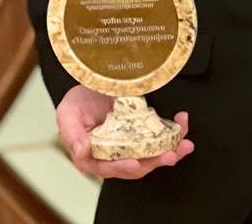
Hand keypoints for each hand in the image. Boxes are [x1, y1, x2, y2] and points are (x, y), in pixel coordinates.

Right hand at [55, 84, 193, 179]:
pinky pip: (159, 138)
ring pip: (151, 155)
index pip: (108, 167)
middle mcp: (113, 155)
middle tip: (171, 155)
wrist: (91, 84)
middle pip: (136, 165)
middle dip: (155, 162)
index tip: (136, 162)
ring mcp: (130, 144)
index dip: (122, 168)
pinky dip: (173, 133)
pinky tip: (181, 122)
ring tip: (184, 144)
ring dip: (170, 151)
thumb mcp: (67, 114)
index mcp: (92, 156)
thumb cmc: (76, 103)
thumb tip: (82, 152)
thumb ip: (72, 134)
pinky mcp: (143, 132)